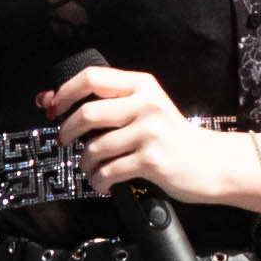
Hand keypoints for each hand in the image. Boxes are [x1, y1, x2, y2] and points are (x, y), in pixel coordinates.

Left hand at [39, 64, 260, 214]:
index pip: (92, 77)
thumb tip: (49, 101)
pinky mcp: (151, 160)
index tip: (53, 107)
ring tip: (92, 169)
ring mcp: (149, 132)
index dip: (65, 91)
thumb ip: (108, 103)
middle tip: (66, 142)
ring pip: (95, 147)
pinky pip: (108, 171)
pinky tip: (104, 182)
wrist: (211, 162)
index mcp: (141, 85)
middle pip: (87, 113)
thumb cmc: (172, 137)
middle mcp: (145, 104)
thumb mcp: (146, 109)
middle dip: (67, 132)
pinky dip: (99, 181)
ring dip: (86, 164)